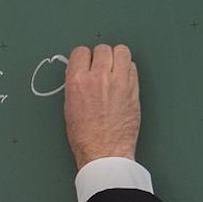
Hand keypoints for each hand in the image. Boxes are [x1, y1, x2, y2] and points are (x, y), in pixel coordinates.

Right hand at [63, 43, 140, 169]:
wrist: (104, 152)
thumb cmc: (85, 136)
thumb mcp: (69, 107)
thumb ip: (77, 84)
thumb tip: (82, 72)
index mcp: (78, 81)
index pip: (81, 51)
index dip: (84, 58)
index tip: (86, 64)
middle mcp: (98, 77)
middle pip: (102, 48)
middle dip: (100, 57)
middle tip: (101, 69)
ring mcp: (118, 82)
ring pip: (121, 51)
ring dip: (117, 57)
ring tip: (114, 69)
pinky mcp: (133, 89)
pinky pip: (132, 66)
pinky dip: (128, 69)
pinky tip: (123, 80)